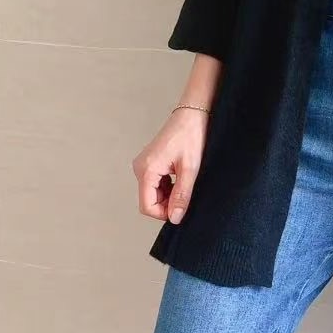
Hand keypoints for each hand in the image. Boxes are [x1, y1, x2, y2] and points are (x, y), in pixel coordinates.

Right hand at [132, 106, 208, 223]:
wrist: (192, 114)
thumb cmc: (191, 136)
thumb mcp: (190, 169)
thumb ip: (182, 195)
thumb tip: (175, 218)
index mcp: (146, 170)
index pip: (147, 206)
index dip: (164, 214)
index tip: (181, 210)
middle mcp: (140, 168)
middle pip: (149, 200)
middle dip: (168, 204)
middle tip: (188, 195)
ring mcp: (144, 165)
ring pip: (153, 193)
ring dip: (169, 195)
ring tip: (187, 183)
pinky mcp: (151, 163)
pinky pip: (156, 184)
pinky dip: (168, 187)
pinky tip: (182, 178)